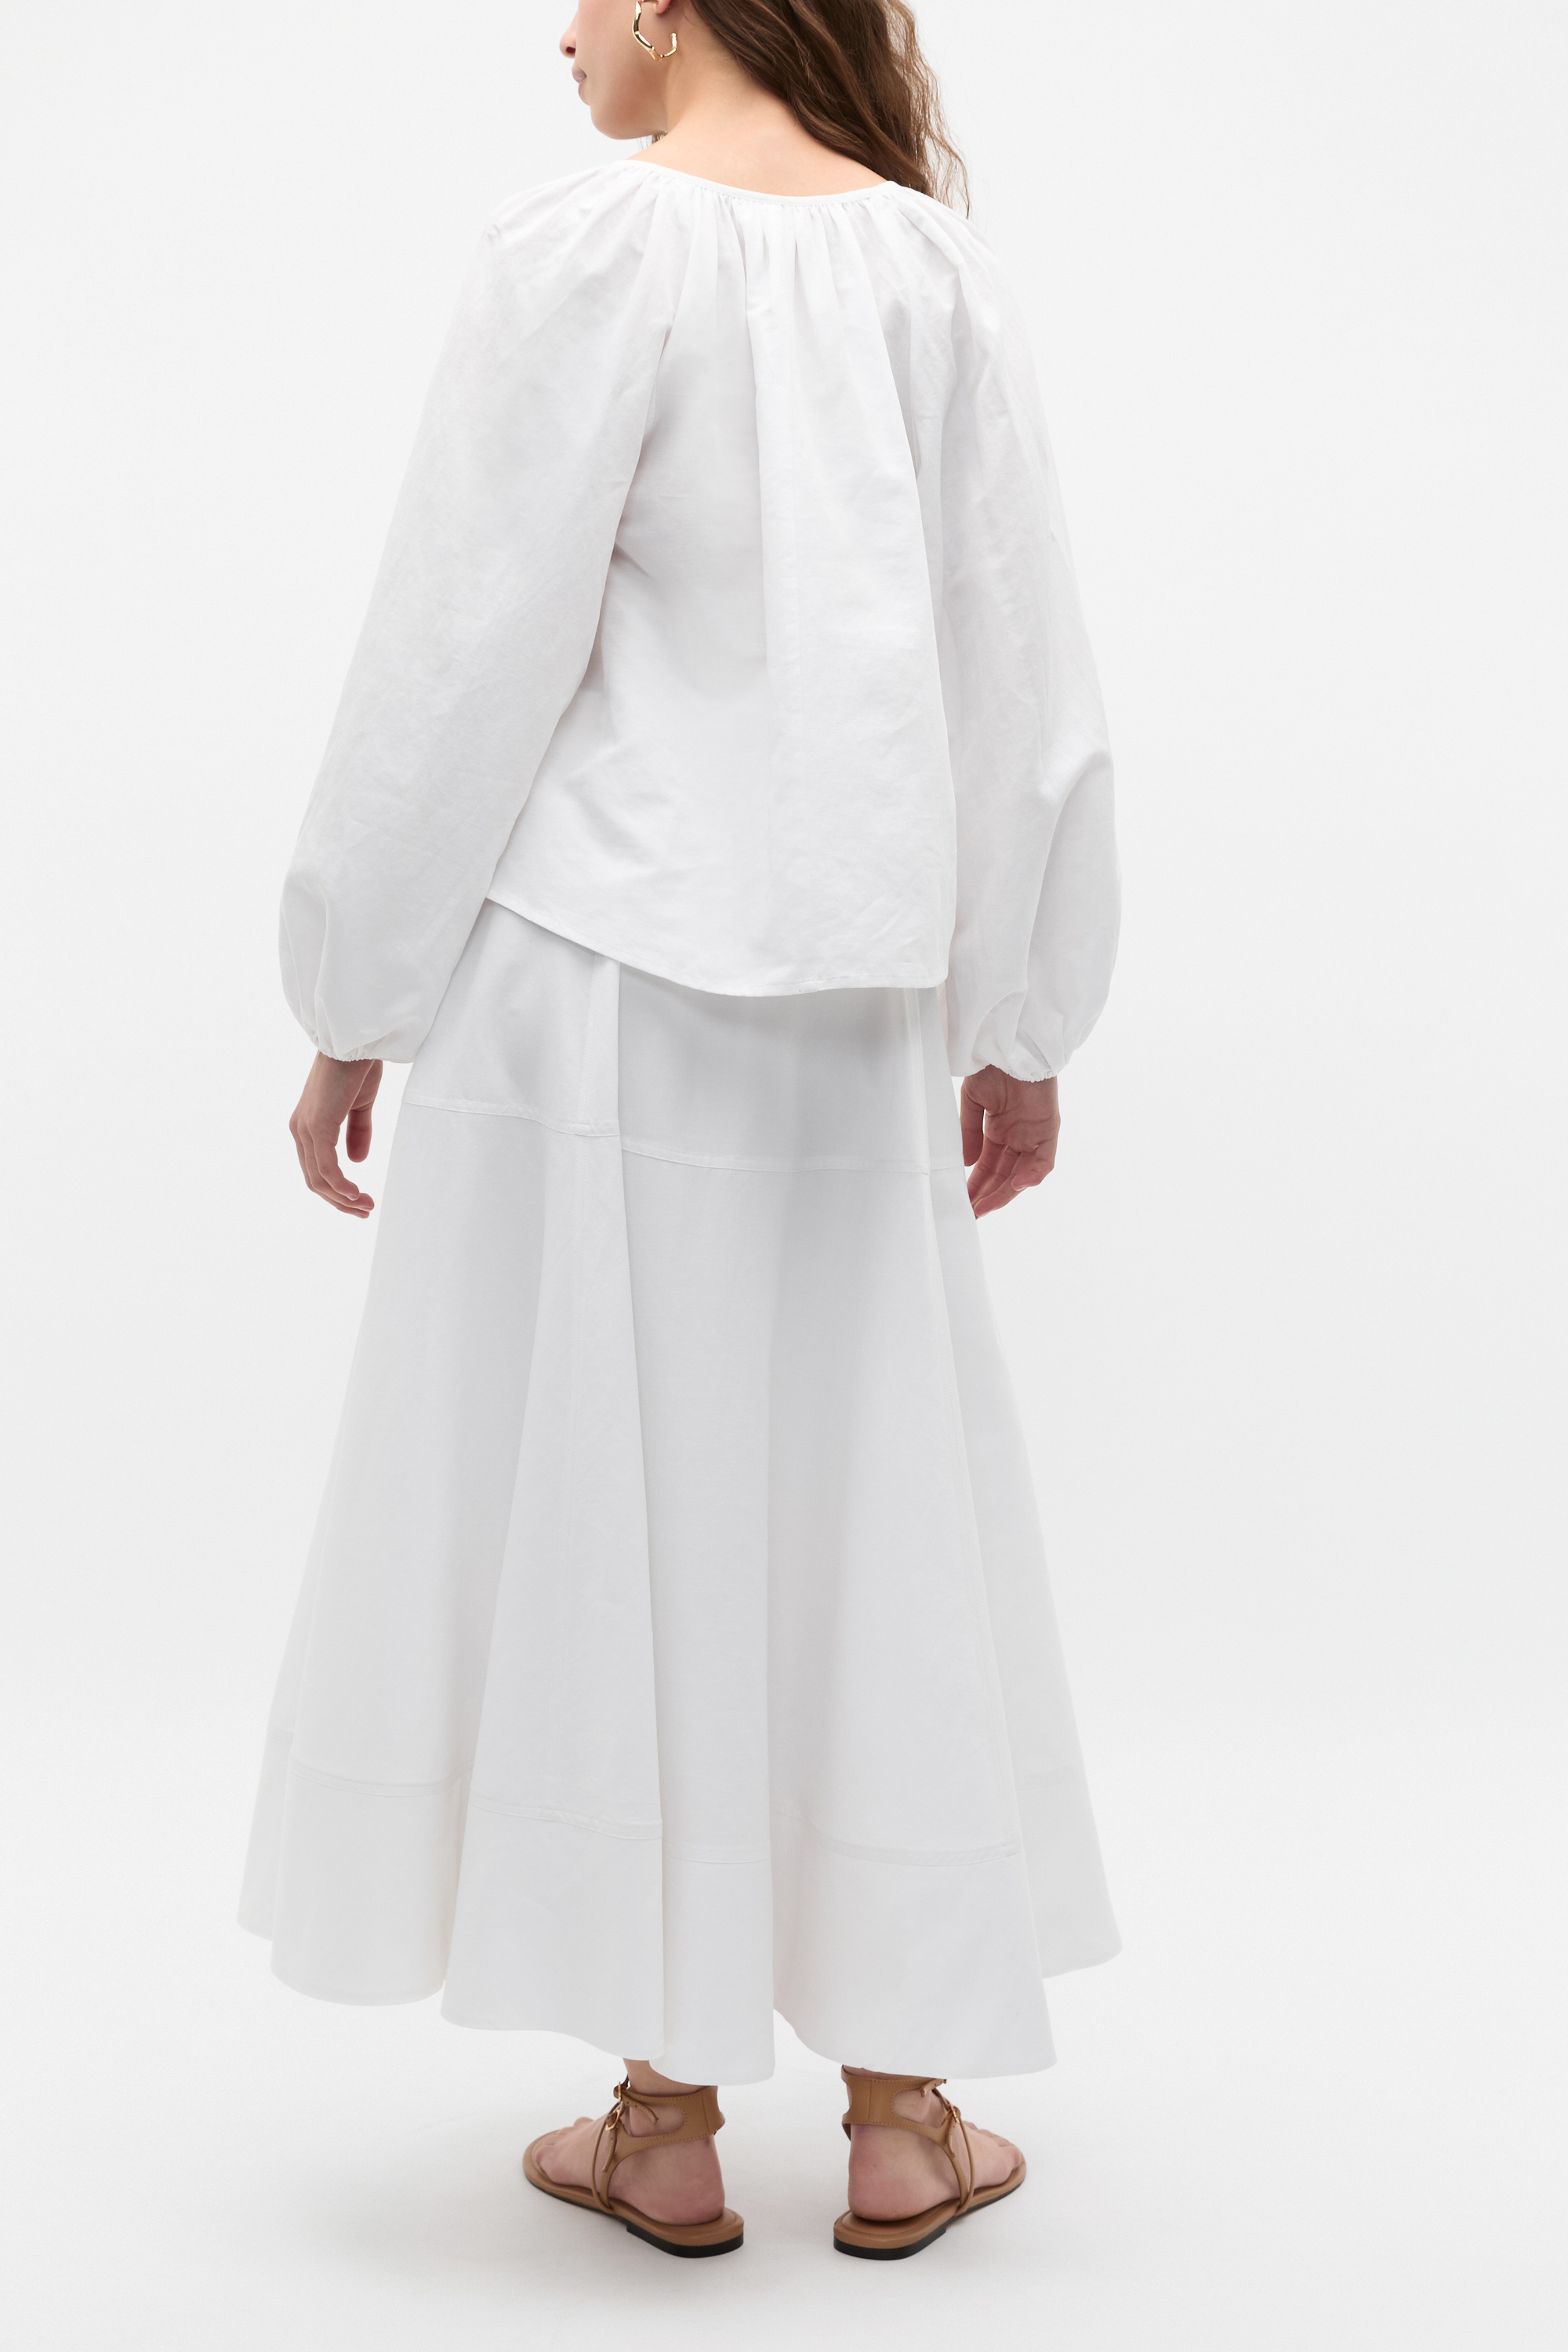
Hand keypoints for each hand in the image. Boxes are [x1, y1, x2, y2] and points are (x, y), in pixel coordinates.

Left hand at [289, 1053, 382, 1216]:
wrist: (355, 1041)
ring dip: (343, 1198)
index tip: (360, 1200)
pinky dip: (341, 1186)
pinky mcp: (317, 1127)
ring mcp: (305, 1129)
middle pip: (314, 1180)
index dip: (336, 1190)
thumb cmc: (357, 1067)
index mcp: (307, 1125)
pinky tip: (356, 1194)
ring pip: (319, 1179)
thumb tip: (357, 1162)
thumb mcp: (360, 1106)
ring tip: (365, 1206)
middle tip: (365, 1211)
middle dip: (340, 1201)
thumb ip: (357, 1133)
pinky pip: (326, 1168)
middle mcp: (300, 1130)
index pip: (316, 1169)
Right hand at [960, 1068, 1059, 1217]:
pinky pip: (1044, 1161)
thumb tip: (967, 1163)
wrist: (1010, 1046)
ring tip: (985, 1207)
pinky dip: (1032, 1175)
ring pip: (1022, 1174)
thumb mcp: (973, 1103)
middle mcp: (1018, 1136)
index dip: (976, 1184)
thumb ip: (969, 1133)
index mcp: (1000, 1130)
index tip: (963, 1200)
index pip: (988, 1166)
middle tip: (971, 1211)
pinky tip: (1016, 1186)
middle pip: (1004, 1175)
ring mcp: (1034, 1135)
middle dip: (987, 1194)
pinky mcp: (1049, 1130)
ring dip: (1005, 1192)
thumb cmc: (992, 1067)